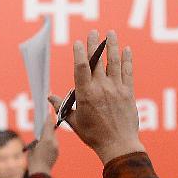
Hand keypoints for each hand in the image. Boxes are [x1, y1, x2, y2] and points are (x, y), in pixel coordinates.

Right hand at [27, 113, 58, 174]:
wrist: (40, 172)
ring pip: (53, 136)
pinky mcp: (57, 151)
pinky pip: (54, 142)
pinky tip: (45, 141)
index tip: (47, 112)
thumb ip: (37, 139)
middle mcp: (53, 142)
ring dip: (49, 132)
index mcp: (46, 140)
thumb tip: (39, 135)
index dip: (47, 118)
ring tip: (44, 130)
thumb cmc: (33, 160)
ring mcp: (56, 147)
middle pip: (52, 129)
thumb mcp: (32, 147)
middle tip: (45, 118)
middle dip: (48, 124)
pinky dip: (50, 139)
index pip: (48, 125)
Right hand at [50, 30, 143, 164]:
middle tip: (94, 31)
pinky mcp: (128, 94)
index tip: (78, 41)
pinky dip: (127, 60)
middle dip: (95, 44)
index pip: (81, 68)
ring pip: (114, 63)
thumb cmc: (93, 135)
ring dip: (112, 47)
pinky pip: (127, 73)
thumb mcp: (73, 120)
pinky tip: (126, 50)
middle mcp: (101, 88)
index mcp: (85, 94)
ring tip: (111, 33)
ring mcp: (116, 90)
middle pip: (97, 61)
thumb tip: (48, 96)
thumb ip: (61, 105)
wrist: (118, 146)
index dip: (80, 53)